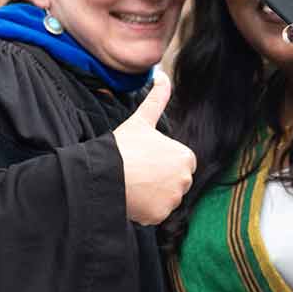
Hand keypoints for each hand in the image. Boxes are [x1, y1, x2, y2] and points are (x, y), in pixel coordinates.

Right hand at [113, 71, 196, 225]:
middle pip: (173, 182)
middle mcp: (185, 179)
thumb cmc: (124, 146)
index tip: (145, 159)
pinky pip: (154, 214)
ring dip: (151, 195)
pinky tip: (132, 198)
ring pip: (163, 198)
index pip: (178, 163)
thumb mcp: (142, 119)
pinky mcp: (160, 216)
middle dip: (158, 180)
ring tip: (133, 183)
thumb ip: (157, 98)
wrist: (106, 173)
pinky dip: (144, 210)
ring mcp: (173, 199)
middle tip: (138, 172)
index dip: (160, 161)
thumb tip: (161, 75)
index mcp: (186, 157)